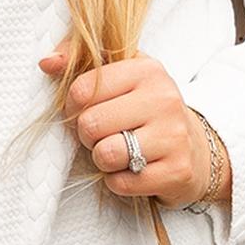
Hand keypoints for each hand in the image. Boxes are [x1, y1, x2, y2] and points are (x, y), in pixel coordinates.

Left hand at [38, 38, 228, 208]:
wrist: (197, 150)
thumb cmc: (146, 110)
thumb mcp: (121, 76)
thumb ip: (80, 61)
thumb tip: (47, 62)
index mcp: (147, 70)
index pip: (82, 90)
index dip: (73, 107)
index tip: (88, 111)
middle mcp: (164, 99)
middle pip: (90, 124)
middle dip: (88, 136)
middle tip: (104, 135)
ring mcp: (174, 136)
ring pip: (106, 154)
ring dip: (103, 160)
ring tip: (118, 152)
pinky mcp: (177, 171)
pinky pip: (122, 183)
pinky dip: (118, 181)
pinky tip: (134, 170)